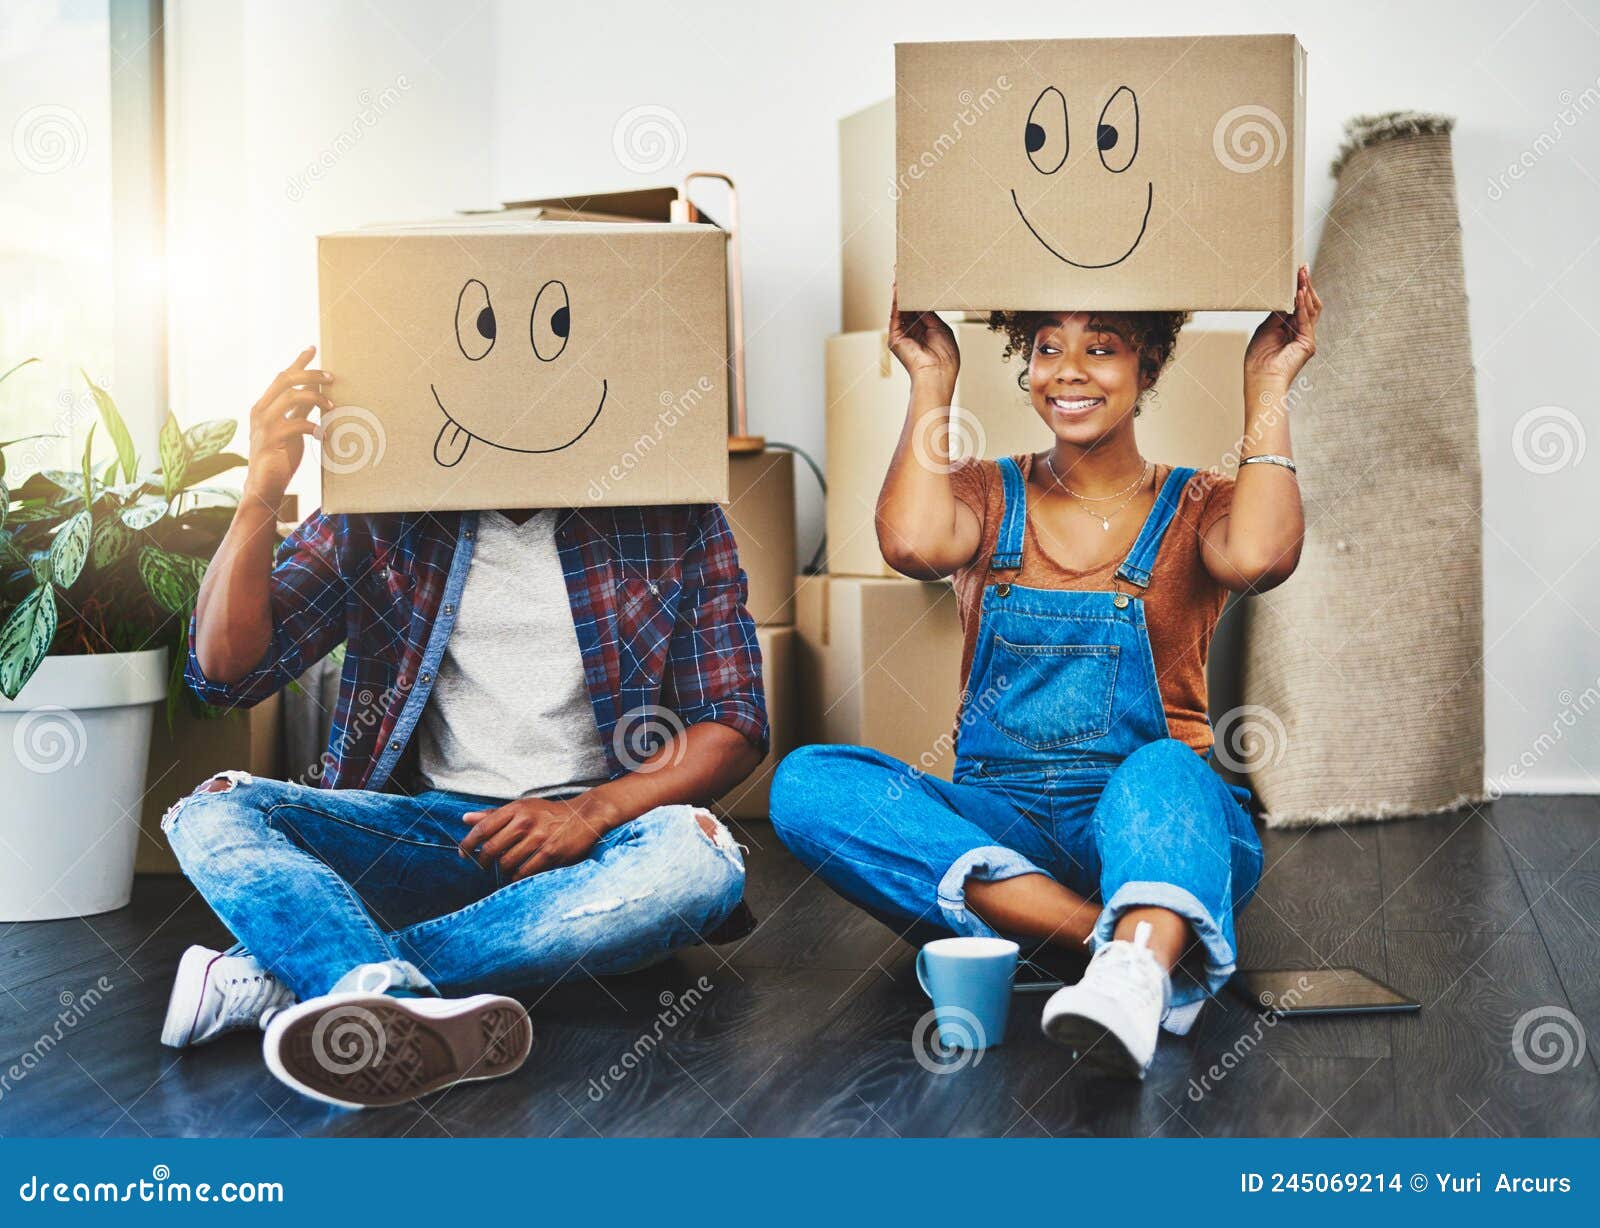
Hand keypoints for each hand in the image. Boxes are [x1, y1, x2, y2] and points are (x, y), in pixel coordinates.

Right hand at [242, 346, 333, 506]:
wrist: (265, 485)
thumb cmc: (279, 456)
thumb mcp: (292, 428)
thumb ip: (300, 410)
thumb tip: (315, 391)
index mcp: (264, 406)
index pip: (282, 377)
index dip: (298, 362)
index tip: (313, 348)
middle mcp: (260, 411)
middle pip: (285, 380)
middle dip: (310, 374)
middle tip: (332, 377)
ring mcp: (263, 424)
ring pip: (290, 397)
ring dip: (316, 398)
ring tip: (332, 406)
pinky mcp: (270, 440)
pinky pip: (296, 424)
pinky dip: (314, 427)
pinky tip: (325, 435)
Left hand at [459, 791, 624, 880]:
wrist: (585, 816)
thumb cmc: (549, 813)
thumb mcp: (522, 808)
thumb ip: (494, 815)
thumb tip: (465, 819)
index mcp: (516, 808)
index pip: (483, 827)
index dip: (467, 843)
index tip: (463, 854)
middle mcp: (526, 821)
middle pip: (491, 849)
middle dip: (482, 863)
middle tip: (482, 867)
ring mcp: (539, 838)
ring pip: (506, 863)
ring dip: (501, 871)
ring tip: (505, 870)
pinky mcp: (550, 853)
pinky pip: (524, 872)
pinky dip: (517, 877)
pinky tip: (518, 874)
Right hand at [887, 279, 959, 385]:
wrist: (938, 374)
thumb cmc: (945, 358)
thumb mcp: (940, 329)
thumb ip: (929, 314)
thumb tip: (923, 299)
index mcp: (924, 331)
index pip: (918, 308)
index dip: (917, 294)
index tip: (917, 278)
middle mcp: (911, 332)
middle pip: (907, 306)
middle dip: (906, 289)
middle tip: (905, 270)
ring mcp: (901, 334)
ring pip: (899, 308)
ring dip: (899, 291)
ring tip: (900, 273)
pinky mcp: (894, 337)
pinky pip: (895, 314)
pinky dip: (896, 300)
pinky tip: (898, 287)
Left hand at [1245, 264, 1321, 387]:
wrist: (1261, 378)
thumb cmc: (1259, 359)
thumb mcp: (1266, 328)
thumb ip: (1277, 313)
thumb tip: (1283, 295)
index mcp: (1290, 328)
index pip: (1298, 304)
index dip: (1298, 288)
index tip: (1297, 272)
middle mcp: (1300, 332)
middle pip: (1308, 303)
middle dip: (1305, 285)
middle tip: (1302, 268)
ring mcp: (1306, 337)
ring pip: (1310, 308)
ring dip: (1306, 290)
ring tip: (1301, 275)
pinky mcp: (1307, 343)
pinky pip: (1306, 319)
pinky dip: (1302, 304)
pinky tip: (1299, 293)